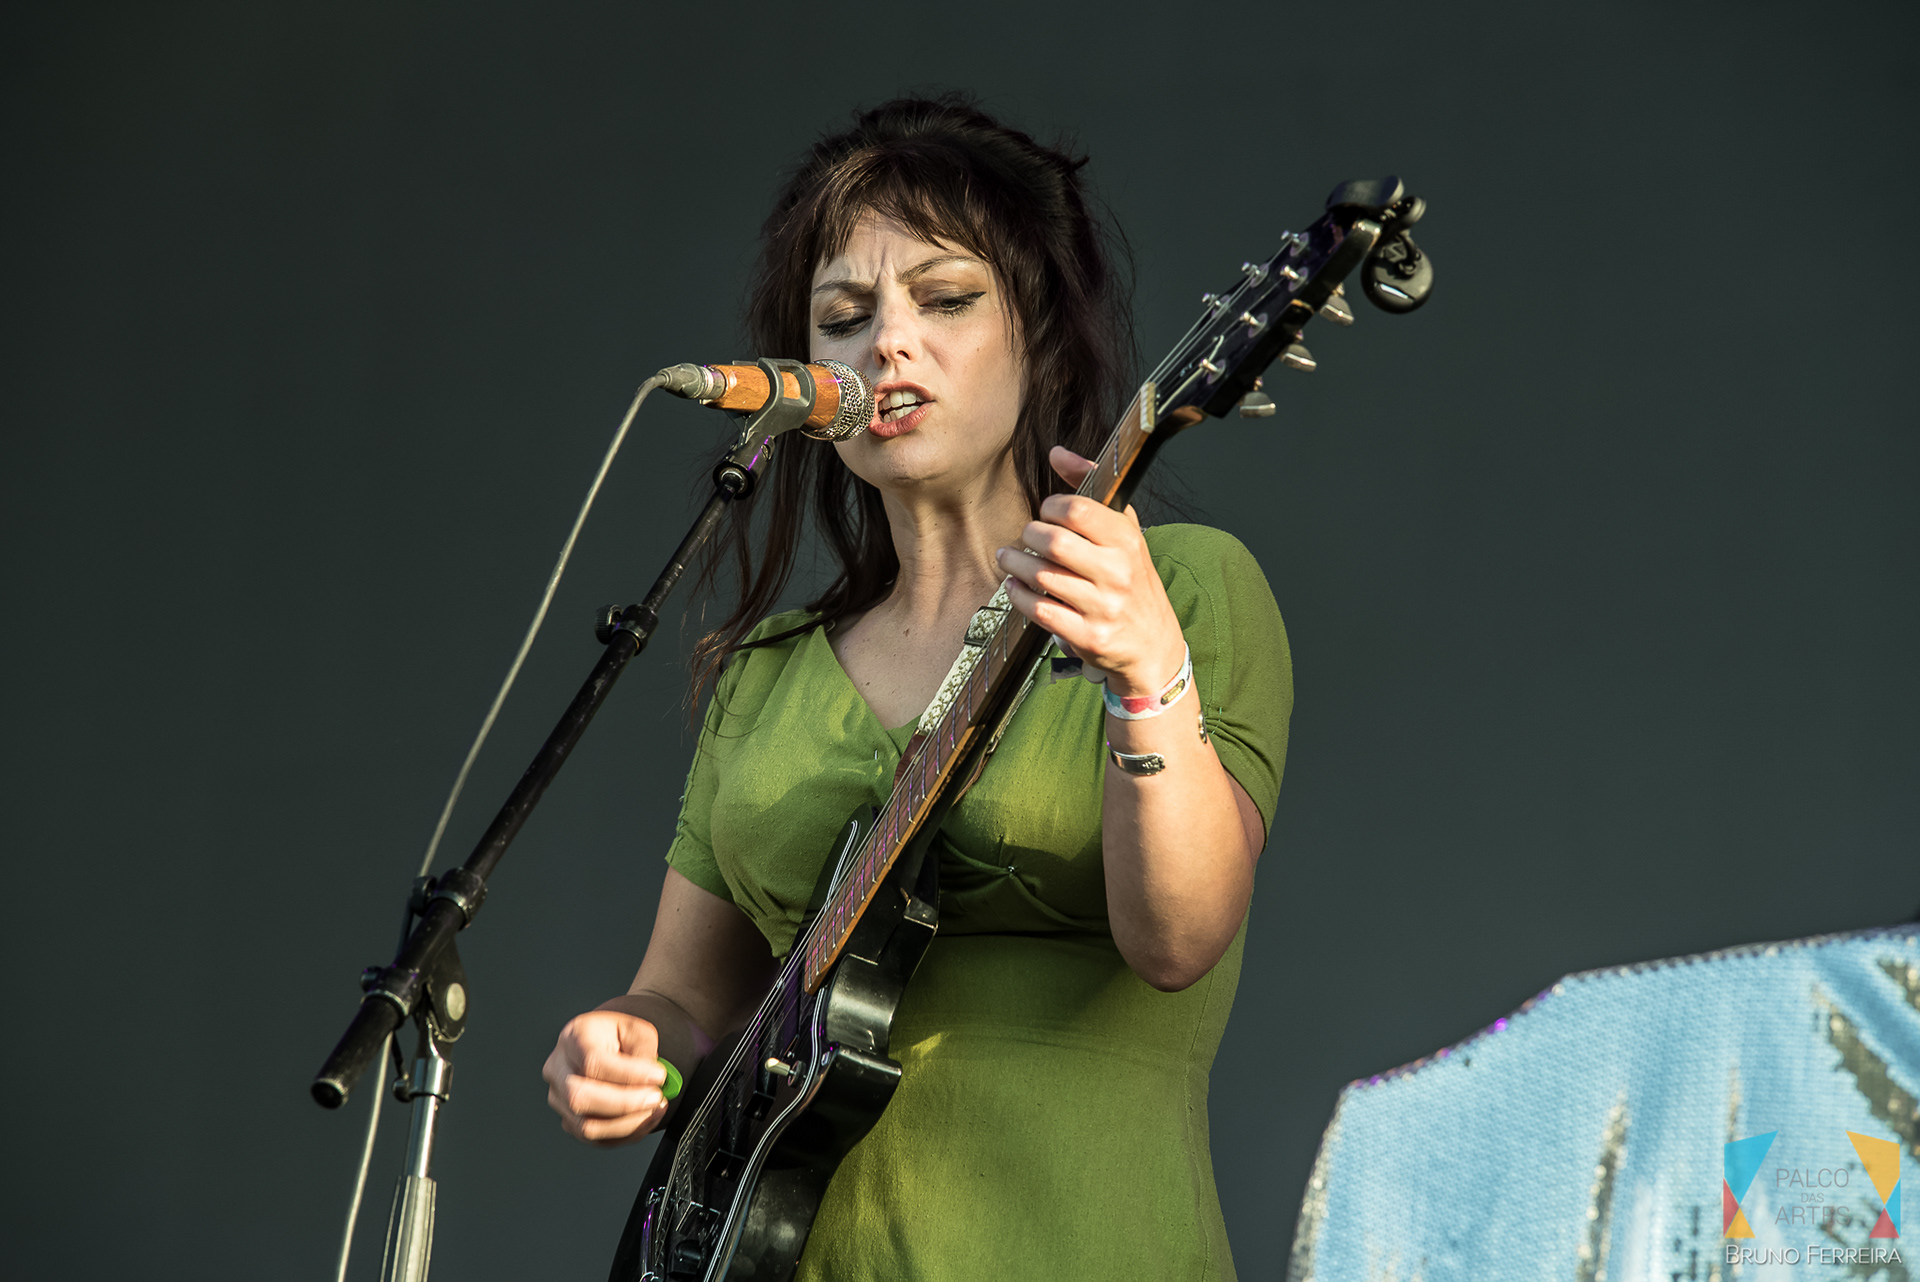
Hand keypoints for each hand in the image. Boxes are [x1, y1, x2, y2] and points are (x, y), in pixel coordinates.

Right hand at [543, 1009, 672, 1146]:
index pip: (592, 1062)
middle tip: (656, 1097)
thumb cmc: (617, 1037)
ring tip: (656, 1108)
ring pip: (587, 1126)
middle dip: (624, 1103)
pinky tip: (645, 1119)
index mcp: (573, 1038)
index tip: (658, 1076)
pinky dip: (626, 1134)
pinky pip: (596, 1139)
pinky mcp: (569, 1121)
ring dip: (629, 1123)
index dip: (627, 1073)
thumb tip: (652, 1078)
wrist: (605, 1046)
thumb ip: (644, 1050)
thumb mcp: (636, 1029)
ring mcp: (559, 1099)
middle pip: (579, 1098)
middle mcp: (558, 1070)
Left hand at [996, 447, 1187, 697]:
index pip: (1076, 510)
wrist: (1153, 645)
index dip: (1050, 508)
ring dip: (1015, 565)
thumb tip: (1057, 453)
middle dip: (1028, 536)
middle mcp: (1118, 572)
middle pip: (1053, 541)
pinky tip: (1015, 587)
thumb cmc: (1132, 580)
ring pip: (1040, 576)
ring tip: (1009, 559)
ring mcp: (1102, 606)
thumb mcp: (1123, 531)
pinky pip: (1039, 610)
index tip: (1046, 514)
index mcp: (1127, 540)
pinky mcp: (1087, 636)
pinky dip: (1018, 596)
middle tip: (1025, 538)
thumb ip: (1091, 488)